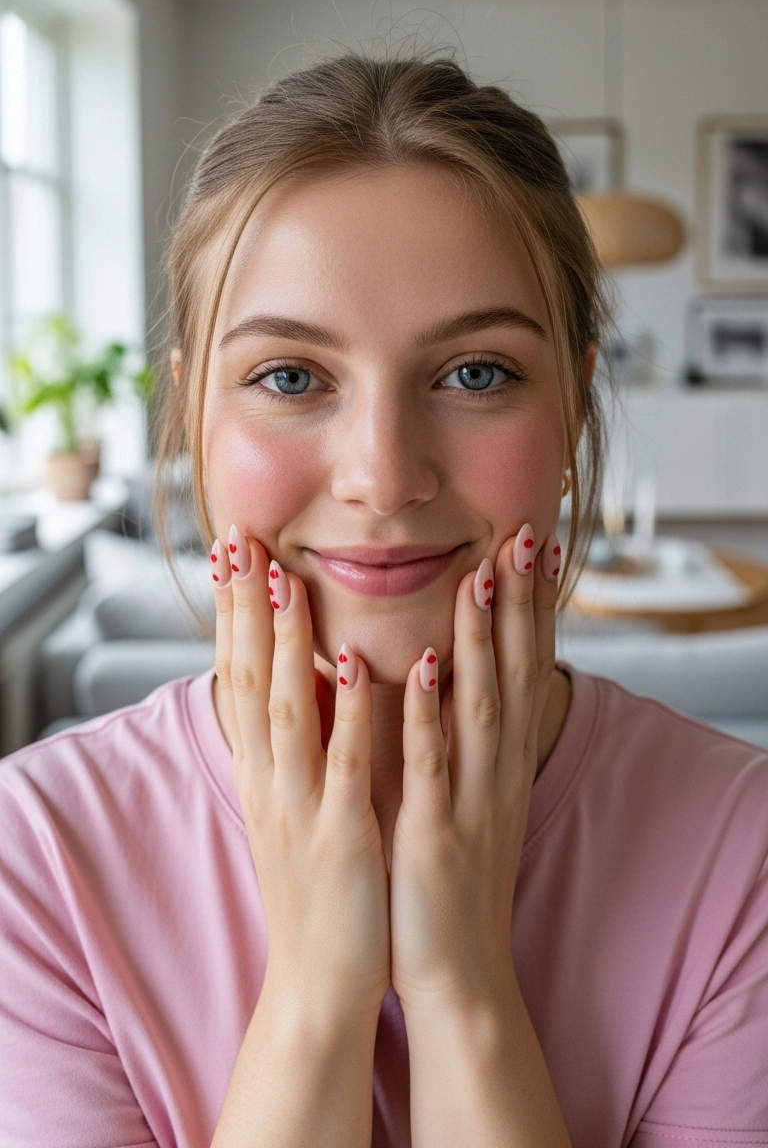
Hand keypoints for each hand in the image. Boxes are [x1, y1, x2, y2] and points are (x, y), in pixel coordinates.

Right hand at [211, 528, 390, 1017]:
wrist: (322, 984)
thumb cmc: (322, 890)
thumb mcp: (298, 809)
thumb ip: (300, 748)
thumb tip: (309, 681)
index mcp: (266, 774)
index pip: (238, 677)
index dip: (235, 613)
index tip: (233, 552)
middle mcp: (272, 783)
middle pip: (248, 681)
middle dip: (244, 610)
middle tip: (240, 541)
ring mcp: (303, 809)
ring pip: (288, 713)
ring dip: (288, 645)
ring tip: (289, 582)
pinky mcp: (341, 838)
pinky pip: (345, 766)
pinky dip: (351, 712)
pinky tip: (358, 663)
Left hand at [389, 525, 559, 1013]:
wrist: (455, 972)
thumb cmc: (448, 880)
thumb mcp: (467, 798)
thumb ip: (459, 739)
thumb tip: (444, 674)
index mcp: (499, 762)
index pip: (523, 669)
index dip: (530, 608)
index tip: (531, 547)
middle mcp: (494, 772)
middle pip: (514, 674)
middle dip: (519, 604)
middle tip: (525, 537)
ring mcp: (467, 801)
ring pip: (479, 706)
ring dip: (480, 642)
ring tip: (480, 579)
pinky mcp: (431, 832)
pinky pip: (430, 765)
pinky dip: (426, 714)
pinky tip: (422, 667)